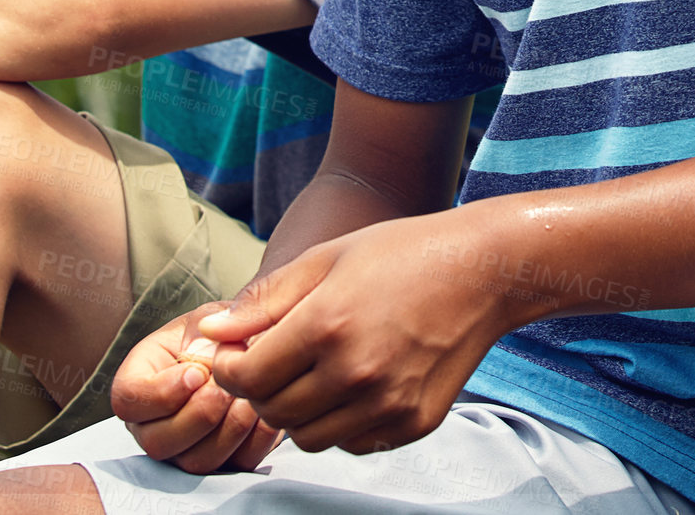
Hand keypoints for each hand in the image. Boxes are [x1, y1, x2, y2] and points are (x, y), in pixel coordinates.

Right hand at [110, 301, 283, 472]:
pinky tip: (263, 412)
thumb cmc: (220, 331)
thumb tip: (197, 360)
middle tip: (224, 389)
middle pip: (157, 442)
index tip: (196, 374)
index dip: (161, 393)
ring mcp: (186, 447)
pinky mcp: (223, 459)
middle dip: (198, 416)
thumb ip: (200, 331)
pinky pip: (234, 466)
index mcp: (140, 380)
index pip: (127, 400)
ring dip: (227, 430)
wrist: (252, 346)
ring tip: (248, 398)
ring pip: (194, 463)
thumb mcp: (208, 315)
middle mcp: (154, 422)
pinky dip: (254, 440)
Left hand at [200, 212, 517, 455]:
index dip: (230, 369)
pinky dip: (341, 422)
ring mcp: (386, 404)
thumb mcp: (328, 257)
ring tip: (315, 371)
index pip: (248, 377)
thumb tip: (212, 331)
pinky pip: (352, 442)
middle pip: (273, 412)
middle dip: (261, 389)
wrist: (481, 272)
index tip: (235, 355)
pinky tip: (354, 382)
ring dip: (298, 411)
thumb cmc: (401, 253)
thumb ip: (266, 298)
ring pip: (309, 437)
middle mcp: (355, 373)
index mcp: (327, 325)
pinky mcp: (411, 423)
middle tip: (273, 360)